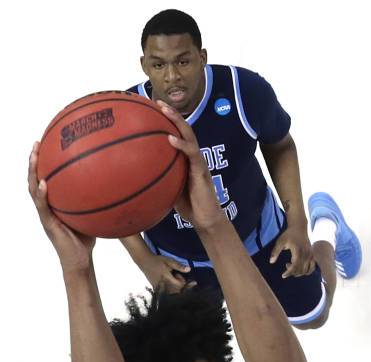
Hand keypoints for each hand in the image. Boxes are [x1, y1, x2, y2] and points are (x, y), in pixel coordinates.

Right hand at [28, 142, 95, 271]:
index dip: (44, 162)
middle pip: (34, 179)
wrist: (80, 260)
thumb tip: (115, 183)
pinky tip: (44, 184)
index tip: (47, 143)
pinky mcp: (48, 225)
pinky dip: (41, 195)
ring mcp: (45, 215)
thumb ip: (96, 200)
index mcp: (54, 203)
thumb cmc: (86, 238)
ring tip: (34, 157)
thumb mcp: (92, 214)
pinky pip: (43, 207)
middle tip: (36, 143)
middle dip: (33, 161)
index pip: (45, 178)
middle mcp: (46, 207)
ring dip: (32, 173)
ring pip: (32, 190)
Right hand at [140, 253, 196, 292]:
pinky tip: (169, 281)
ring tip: (173, 277)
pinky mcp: (156, 289)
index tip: (194, 282)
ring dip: (177, 288)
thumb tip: (189, 269)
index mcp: (166, 278)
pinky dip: (171, 290)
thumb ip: (179, 266)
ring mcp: (159, 288)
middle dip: (181, 285)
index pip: (180, 286)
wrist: (144, 262)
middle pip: (177, 291)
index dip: (187, 284)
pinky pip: (166, 293)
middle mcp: (163, 285)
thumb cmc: (157, 260)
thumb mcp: (169, 261)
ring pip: (172, 293)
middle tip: (177, 275)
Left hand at [157, 101, 224, 231]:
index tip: (150, 110)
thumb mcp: (167, 189)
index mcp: (184, 158)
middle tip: (157, 102)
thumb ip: (156, 179)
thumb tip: (134, 177)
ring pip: (189, 135)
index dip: (166, 121)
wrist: (204, 218)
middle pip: (183, 128)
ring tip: (165, 110)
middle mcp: (192, 156)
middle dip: (171, 113)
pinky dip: (181, 144)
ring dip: (177, 121)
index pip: (175, 134)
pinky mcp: (201, 170)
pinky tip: (170, 138)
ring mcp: (198, 161)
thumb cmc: (187, 206)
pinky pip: (192, 153)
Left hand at [269, 226, 314, 277]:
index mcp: (298, 251)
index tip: (283, 275)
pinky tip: (300, 268)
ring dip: (298, 272)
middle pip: (300, 270)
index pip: (295, 266)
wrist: (299, 227)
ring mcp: (310, 255)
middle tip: (286, 266)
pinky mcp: (312, 255)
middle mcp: (306, 254)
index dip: (288, 273)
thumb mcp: (280, 241)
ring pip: (306, 270)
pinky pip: (312, 267)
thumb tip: (271, 262)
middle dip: (292, 272)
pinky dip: (307, 271)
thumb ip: (275, 252)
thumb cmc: (288, 234)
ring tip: (292, 266)